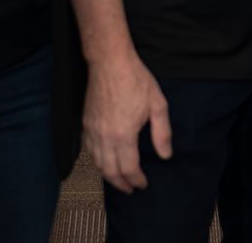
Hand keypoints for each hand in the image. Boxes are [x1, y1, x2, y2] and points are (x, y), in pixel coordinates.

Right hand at [84, 51, 172, 191]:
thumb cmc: (135, 80)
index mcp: (124, 135)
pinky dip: (96, 160)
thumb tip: (165, 155)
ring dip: (108, 175)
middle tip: (130, 189)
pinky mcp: (85, 123)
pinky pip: (88, 150)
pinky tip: (103, 160)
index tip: (143, 184)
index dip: (137, 180)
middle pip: (110, 171)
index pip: (129, 169)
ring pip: (97, 163)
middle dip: (121, 184)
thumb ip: (162, 133)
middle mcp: (105, 137)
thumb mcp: (157, 105)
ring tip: (118, 179)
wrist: (110, 62)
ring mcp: (92, 130)